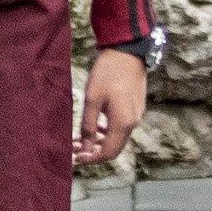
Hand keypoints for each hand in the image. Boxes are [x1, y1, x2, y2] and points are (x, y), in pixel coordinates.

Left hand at [73, 47, 146, 165]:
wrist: (127, 51)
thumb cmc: (108, 73)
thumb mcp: (92, 99)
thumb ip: (88, 125)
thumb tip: (85, 147)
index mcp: (123, 123)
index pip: (108, 153)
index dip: (91, 159)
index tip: (76, 158)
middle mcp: (133, 122)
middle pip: (114, 148)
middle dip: (94, 152)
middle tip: (75, 149)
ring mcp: (136, 115)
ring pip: (117, 138)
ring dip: (99, 141)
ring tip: (81, 138)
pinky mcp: (135, 107)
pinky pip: (121, 127)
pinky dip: (107, 131)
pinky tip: (95, 126)